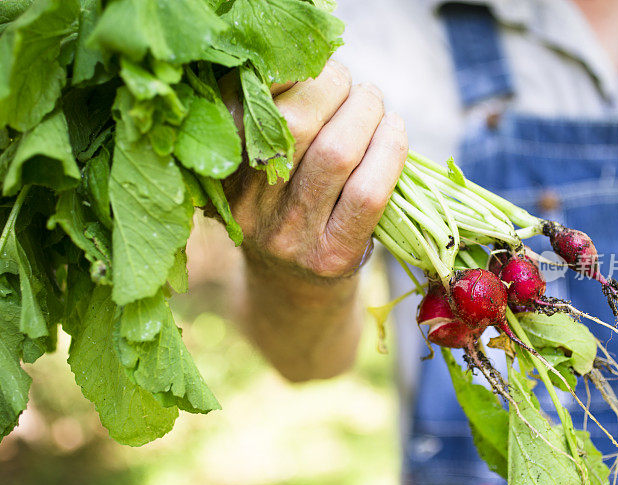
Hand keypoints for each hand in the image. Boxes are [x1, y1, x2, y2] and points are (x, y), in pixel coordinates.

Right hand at [220, 60, 407, 296]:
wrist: (292, 292)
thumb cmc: (281, 212)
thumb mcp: (254, 172)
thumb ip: (267, 124)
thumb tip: (306, 60)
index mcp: (222, 172)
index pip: (247, 106)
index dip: (287, 71)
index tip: (310, 62)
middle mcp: (249, 206)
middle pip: (295, 122)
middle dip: (334, 85)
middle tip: (349, 82)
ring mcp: (290, 235)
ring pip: (336, 152)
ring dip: (367, 111)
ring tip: (373, 102)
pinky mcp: (331, 256)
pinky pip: (368, 192)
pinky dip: (390, 151)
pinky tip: (395, 132)